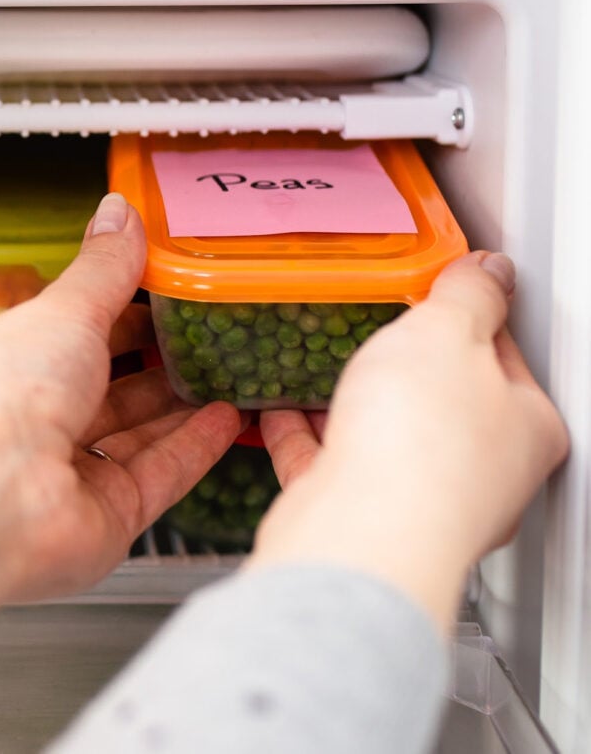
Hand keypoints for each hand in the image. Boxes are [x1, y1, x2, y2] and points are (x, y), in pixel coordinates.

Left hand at [0, 194, 243, 662]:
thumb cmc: (3, 391)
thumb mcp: (66, 309)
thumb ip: (105, 267)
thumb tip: (119, 211)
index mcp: (22, 367)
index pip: (83, 340)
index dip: (127, 319)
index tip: (171, 298)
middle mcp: (44, 424)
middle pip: (115, 394)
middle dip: (160, 368)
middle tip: (209, 342)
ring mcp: (76, 474)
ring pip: (142, 437)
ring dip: (184, 408)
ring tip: (229, 377)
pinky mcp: (109, 517)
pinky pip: (161, 476)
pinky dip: (195, 448)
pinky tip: (226, 420)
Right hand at [249, 252, 568, 630]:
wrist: (360, 535)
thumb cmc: (421, 443)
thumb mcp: (450, 332)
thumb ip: (470, 295)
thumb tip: (490, 270)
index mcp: (525, 428)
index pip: (505, 354)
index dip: (471, 315)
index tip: (443, 293)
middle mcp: (480, 473)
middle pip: (444, 398)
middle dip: (405, 361)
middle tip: (380, 325)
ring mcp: (419, 501)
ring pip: (386, 438)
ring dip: (352, 399)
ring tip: (323, 361)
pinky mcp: (363, 518)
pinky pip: (332, 466)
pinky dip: (306, 436)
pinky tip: (280, 409)